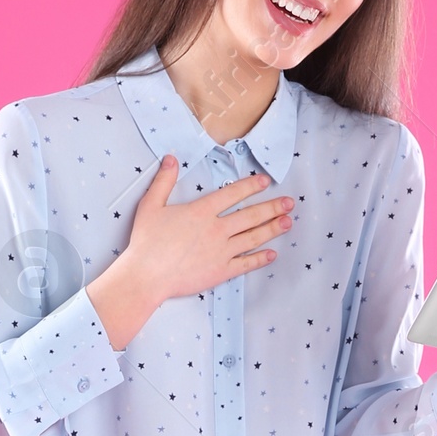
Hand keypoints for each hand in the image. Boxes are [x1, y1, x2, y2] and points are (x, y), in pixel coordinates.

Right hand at [87, 158, 293, 348]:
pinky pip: (246, 264)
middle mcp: (216, 229)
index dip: (251, 186)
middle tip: (289, 203)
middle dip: (272, 207)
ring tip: (288, 222)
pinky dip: (260, 259)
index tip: (265, 182)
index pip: (232, 194)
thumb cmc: (146, 242)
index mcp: (201, 212)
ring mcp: (221, 252)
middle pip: (250, 216)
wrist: (147, 276)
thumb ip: (163, 181)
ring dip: (272, 229)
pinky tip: (272, 254)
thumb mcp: (150, 205)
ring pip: (253, 238)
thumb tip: (171, 158)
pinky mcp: (221, 271)